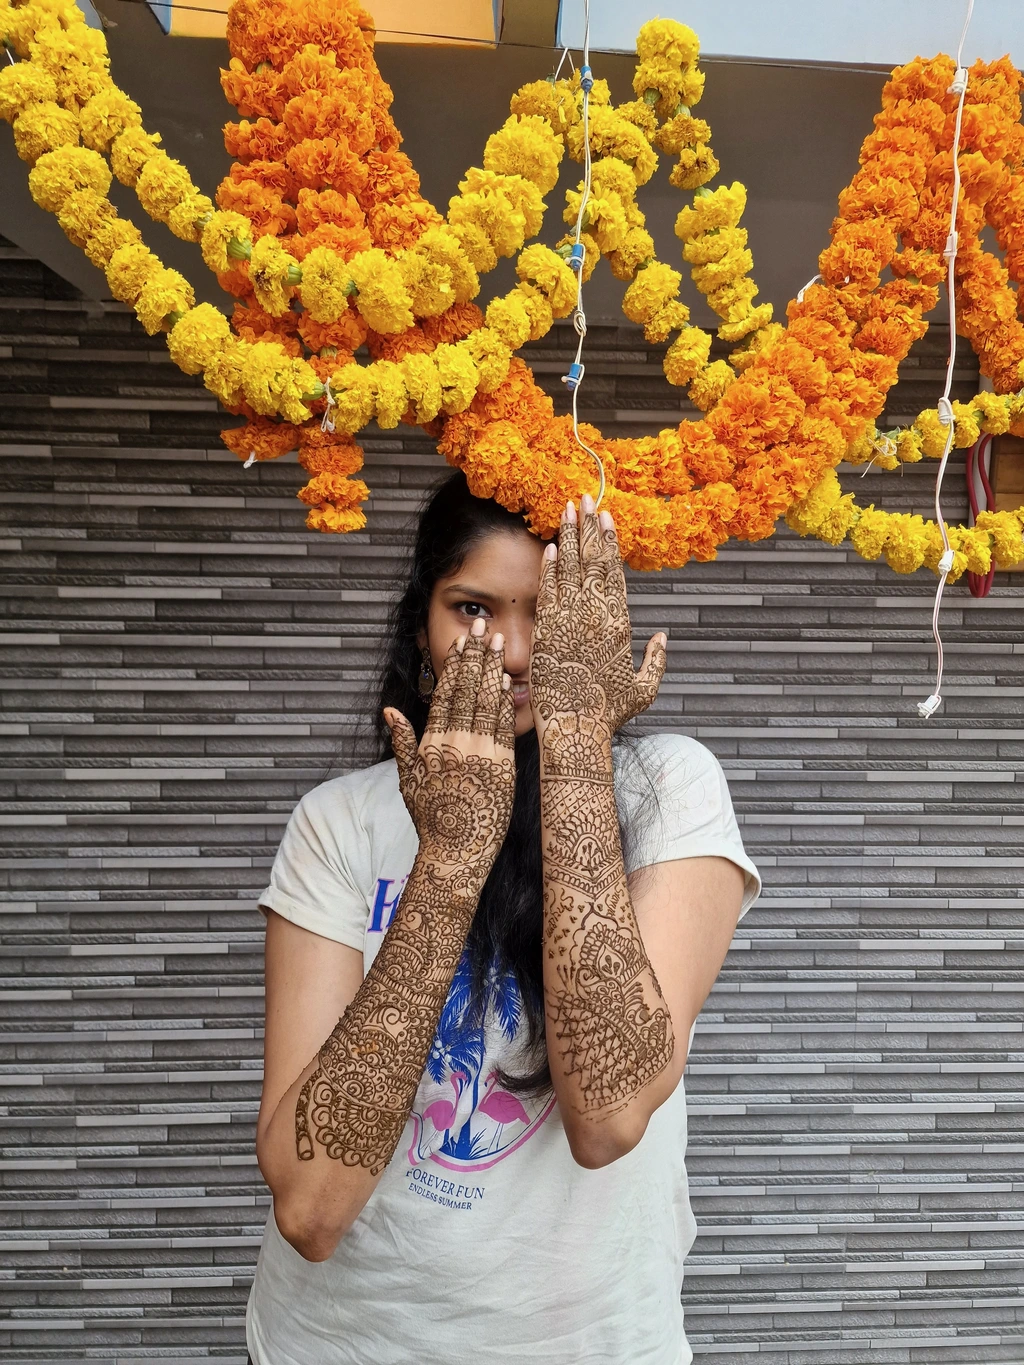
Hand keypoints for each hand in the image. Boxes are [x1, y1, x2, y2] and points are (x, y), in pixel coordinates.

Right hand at [385, 620, 515, 889]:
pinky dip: (506, 702)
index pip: (445, 695)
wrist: (457, 851)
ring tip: (499, 643)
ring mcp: (481, 753)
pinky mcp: (503, 765)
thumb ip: (402, 742)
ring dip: (493, 670)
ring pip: (487, 703)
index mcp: (433, 744)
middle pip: (467, 691)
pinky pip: (505, 726)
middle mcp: (456, 744)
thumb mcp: (408, 780)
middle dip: (476, 656)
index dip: (453, 666)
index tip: (460, 642)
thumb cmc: (432, 818)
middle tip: (484, 628)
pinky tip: (508, 680)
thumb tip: (389, 711)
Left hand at [530, 495, 666, 736]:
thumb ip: (655, 660)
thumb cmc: (609, 714)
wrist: (576, 730)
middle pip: (592, 562)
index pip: (614, 573)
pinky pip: (547, 592)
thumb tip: (662, 637)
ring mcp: (569, 622)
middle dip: (588, 527)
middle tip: (584, 497)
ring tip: (566, 510)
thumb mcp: (643, 688)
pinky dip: (548, 568)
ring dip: (567, 537)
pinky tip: (548, 546)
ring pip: (569, 570)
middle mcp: (596, 617)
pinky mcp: (546, 632)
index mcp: (620, 625)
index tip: (605, 517)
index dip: (609, 542)